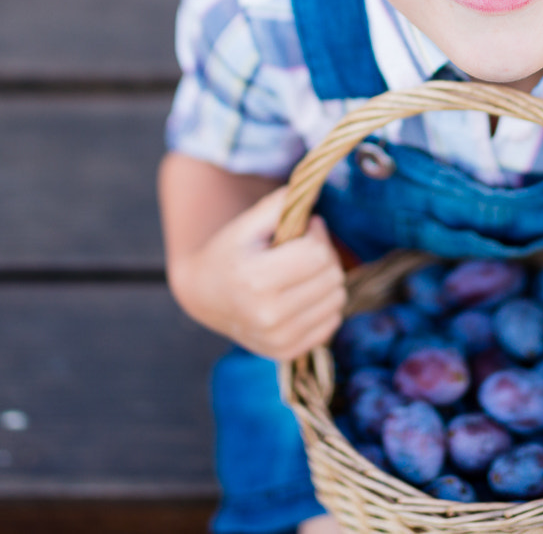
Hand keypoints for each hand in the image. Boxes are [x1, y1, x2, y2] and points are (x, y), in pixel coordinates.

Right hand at [173, 186, 346, 360]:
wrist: (205, 296)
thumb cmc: (229, 253)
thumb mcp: (247, 224)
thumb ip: (281, 204)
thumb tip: (317, 190)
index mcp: (256, 280)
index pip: (318, 255)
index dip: (317, 235)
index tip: (305, 229)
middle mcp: (268, 316)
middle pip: (332, 277)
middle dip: (325, 256)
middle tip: (305, 249)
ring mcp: (278, 339)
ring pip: (337, 300)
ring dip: (327, 280)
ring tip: (304, 272)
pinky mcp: (287, 352)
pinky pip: (332, 323)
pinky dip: (324, 305)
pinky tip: (303, 295)